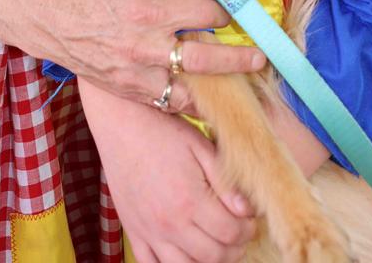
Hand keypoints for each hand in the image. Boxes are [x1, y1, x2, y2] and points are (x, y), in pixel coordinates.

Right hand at [27, 0, 265, 109]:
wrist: (60, 28)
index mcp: (151, 11)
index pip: (203, 13)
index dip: (222, 12)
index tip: (229, 13)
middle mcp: (149, 45)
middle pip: (205, 56)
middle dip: (237, 59)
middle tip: (259, 59)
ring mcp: (141, 73)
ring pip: (189, 89)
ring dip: (217, 89)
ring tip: (239, 88)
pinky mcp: (133, 92)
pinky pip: (169, 103)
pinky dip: (189, 102)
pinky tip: (204, 99)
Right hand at [80, 80, 256, 261]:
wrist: (121, 122)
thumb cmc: (162, 130)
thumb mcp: (200, 146)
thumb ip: (225, 181)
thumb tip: (247, 210)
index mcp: (189, 200)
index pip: (231, 233)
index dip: (247, 229)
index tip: (250, 219)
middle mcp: (169, 223)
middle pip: (213, 256)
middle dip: (234, 248)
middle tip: (238, 232)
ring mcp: (148, 231)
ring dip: (206, 260)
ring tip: (215, 243)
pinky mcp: (133, 232)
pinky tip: (184, 252)